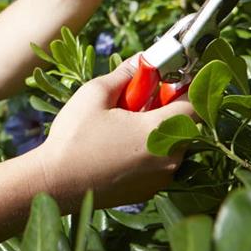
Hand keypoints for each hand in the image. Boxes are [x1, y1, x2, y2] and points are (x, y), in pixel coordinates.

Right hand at [36, 58, 194, 209]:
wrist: (56, 184)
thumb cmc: (74, 138)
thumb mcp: (95, 94)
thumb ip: (125, 73)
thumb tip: (141, 60)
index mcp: (160, 131)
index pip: (194, 103)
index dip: (183, 87)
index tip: (166, 79)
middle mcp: (169, 158)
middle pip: (184, 125)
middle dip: (166, 108)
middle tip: (138, 100)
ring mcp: (161, 178)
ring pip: (172, 145)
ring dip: (156, 130)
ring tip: (124, 125)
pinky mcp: (150, 191)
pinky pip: (160, 163)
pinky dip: (148, 151)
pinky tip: (119, 147)